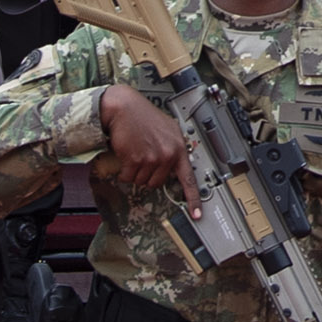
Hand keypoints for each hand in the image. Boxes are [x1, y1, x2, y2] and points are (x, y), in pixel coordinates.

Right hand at [95, 84, 197, 203]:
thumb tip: (175, 166)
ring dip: (135, 171)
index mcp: (178, 148)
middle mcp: (168, 154)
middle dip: (148, 174)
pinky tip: (126, 154)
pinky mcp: (136, 160)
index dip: (193, 198)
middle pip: (157, 182)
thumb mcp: (168, 130)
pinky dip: (124, 170)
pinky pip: (128, 177)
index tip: (197, 213)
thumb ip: (173, 149)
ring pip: (142, 181)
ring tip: (135, 152)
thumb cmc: (143, 117)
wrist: (124, 108)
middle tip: (143, 158)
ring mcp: (152, 158)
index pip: (189, 178)